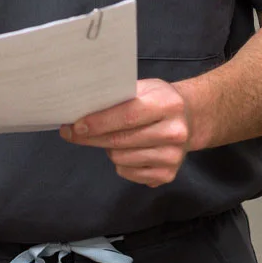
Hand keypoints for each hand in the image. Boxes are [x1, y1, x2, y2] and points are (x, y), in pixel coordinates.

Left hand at [60, 79, 200, 186]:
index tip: (75, 125)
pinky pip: (128, 173)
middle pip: (120, 140)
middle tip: (71, 132)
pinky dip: (120, 163)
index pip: (126, 116)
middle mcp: (174, 132)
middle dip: (90, 137)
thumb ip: (118, 96)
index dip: (98, 122)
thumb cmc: (159, 99)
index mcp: (167, 105)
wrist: (190, 118)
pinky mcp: (168, 174)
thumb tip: (81, 107)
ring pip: (120, 158)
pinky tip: (126, 150)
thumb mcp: (144, 88)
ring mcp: (173, 156)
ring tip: (110, 137)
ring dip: (107, 149)